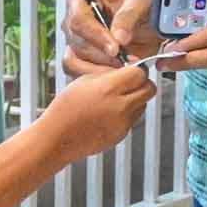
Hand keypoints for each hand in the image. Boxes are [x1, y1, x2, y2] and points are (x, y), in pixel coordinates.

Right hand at [41, 65, 156, 160]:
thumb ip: (109, 74)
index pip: (140, 73)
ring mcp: (123, 123)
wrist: (57, 138)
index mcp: (110, 89)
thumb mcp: (85, 80)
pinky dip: (127, 113)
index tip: (132, 68)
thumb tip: (125, 70)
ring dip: (136, 98)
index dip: (137, 68)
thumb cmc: (66, 108)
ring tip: (117, 98)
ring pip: (143, 105)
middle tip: (131, 81)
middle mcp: (120, 107)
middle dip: (143, 83)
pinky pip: (133, 119)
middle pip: (149, 89)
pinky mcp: (121, 135)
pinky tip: (110, 112)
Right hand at [61, 0, 165, 74]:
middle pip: (77, 44)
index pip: (79, 19)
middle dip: (103, 57)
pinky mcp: (81, 60)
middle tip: (126, 62)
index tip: (115, 48)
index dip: (96, 36)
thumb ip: (128, 16)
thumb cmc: (137, 2)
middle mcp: (73, 21)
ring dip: (101, 69)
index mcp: (80, 0)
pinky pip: (81, 74)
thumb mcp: (139, 1)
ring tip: (124, 68)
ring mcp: (75, 42)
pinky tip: (118, 74)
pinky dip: (100, 78)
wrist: (144, 16)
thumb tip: (119, 37)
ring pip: (76, 62)